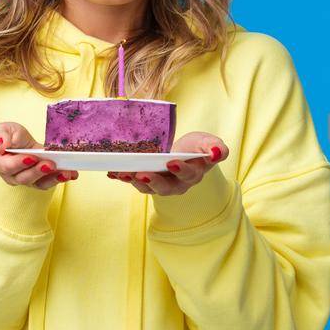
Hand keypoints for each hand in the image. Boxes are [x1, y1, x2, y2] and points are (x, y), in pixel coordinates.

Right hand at [0, 122, 77, 188]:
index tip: (31, 157)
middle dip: (38, 171)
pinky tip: (71, 174)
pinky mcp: (39, 181)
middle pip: (23, 178)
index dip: (18, 163)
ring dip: (53, 178)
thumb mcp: (1, 130)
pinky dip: (61, 178)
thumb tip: (2, 146)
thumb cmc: (9, 136)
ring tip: (65, 172)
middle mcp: (11, 175)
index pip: (5, 166)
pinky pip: (49, 182)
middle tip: (50, 164)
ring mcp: (26, 179)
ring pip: (38, 183)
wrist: (20, 141)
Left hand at [109, 132, 229, 195]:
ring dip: (134, 181)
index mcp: (194, 174)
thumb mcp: (208, 142)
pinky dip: (123, 177)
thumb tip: (217, 152)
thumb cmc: (197, 148)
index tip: (172, 163)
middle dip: (153, 181)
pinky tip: (112, 173)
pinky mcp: (147, 181)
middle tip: (142, 174)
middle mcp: (178, 184)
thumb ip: (217, 147)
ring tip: (123, 173)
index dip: (182, 170)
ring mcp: (161, 185)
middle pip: (165, 187)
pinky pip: (134, 181)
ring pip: (148, 187)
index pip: (189, 175)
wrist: (184, 153)